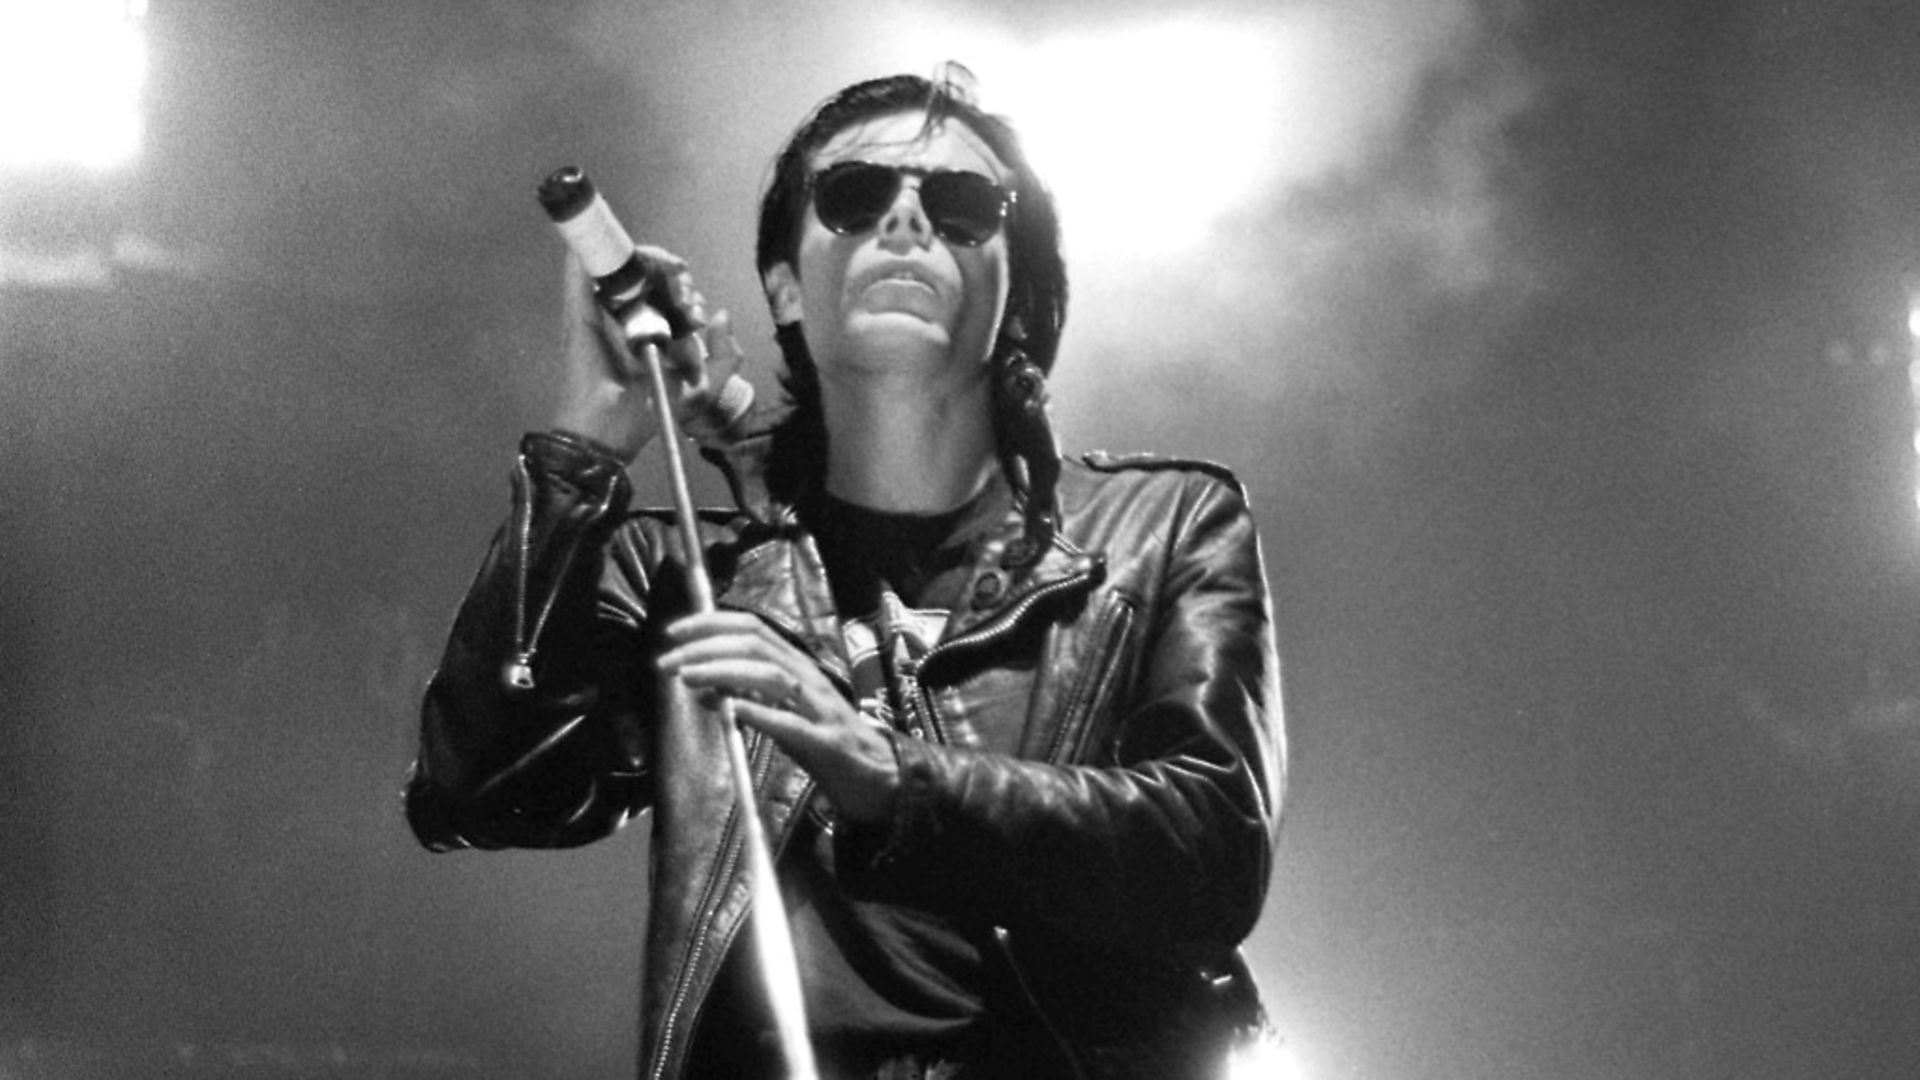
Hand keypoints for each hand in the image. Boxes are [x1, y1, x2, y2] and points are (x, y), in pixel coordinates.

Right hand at [550, 249, 745, 461]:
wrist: (612, 427)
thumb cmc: (652, 409)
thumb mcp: (703, 386)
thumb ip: (726, 357)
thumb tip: (723, 315)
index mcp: (652, 328)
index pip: (669, 290)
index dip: (686, 289)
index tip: (697, 312)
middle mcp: (627, 314)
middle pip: (649, 271)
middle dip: (674, 273)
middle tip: (685, 295)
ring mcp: (602, 307)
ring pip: (625, 261)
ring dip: (651, 259)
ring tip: (671, 276)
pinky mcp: (580, 306)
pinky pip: (584, 264)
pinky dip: (609, 250)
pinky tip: (641, 259)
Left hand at [657, 611, 900, 823]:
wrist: (879, 778)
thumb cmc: (826, 743)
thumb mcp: (781, 715)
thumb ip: (746, 698)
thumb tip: (702, 688)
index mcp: (798, 667)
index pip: (753, 629)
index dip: (711, 624)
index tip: (674, 633)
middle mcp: (809, 678)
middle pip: (756, 646)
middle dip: (706, 648)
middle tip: (668, 662)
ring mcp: (820, 708)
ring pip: (771, 675)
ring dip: (723, 672)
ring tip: (688, 678)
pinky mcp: (827, 742)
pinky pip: (791, 724)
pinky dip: (760, 713)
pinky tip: (732, 709)